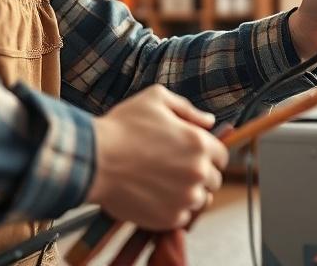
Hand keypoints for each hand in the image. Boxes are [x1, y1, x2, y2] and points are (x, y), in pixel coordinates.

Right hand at [86, 85, 226, 229]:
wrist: (94, 160)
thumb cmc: (122, 126)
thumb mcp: (156, 99)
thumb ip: (187, 109)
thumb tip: (209, 121)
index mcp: (199, 143)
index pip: (222, 156)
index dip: (209, 154)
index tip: (192, 155)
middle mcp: (198, 172)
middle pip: (214, 180)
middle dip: (199, 174)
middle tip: (175, 169)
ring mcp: (185, 198)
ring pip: (200, 200)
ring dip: (188, 193)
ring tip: (164, 184)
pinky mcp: (169, 218)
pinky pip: (182, 217)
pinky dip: (173, 210)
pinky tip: (156, 196)